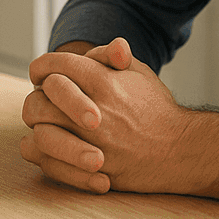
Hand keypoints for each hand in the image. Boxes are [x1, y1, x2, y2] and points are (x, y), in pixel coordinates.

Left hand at [20, 37, 191, 194]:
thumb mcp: (139, 72)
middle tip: (44, 100)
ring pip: (40, 132)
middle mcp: (93, 111)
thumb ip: (110, 55)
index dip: (42, 67)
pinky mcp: (90, 171)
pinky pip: (48, 163)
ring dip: (38, 126)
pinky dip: (39, 154)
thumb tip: (94, 48)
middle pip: (38, 100)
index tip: (41, 72)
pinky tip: (43, 146)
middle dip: (38, 98)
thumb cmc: (157, 109)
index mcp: (102, 81)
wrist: (181, 150)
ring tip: (46, 123)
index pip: (53, 66)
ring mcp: (90, 143)